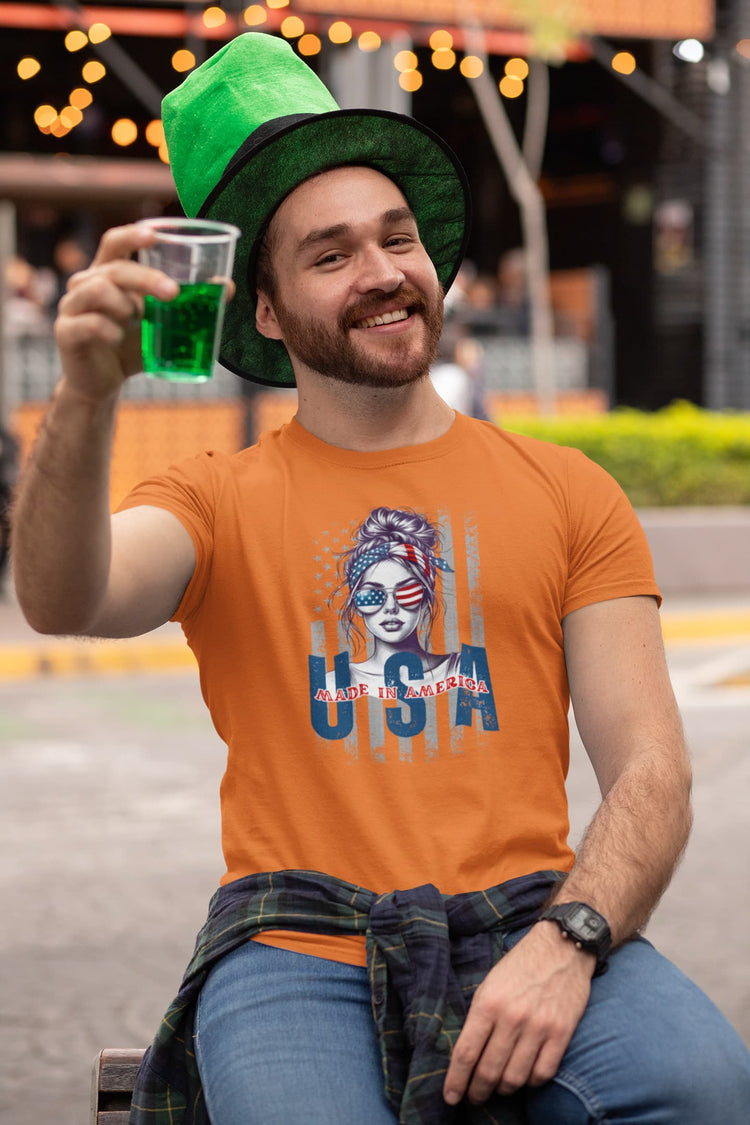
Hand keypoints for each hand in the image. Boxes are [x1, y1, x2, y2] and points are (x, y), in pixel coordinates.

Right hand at [54, 224, 178, 401]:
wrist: (104, 383)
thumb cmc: (132, 346)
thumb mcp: (161, 324)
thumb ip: (186, 305)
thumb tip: (226, 286)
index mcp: (108, 274)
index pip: (114, 242)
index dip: (132, 234)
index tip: (154, 235)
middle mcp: (86, 283)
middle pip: (115, 268)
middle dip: (146, 278)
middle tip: (173, 293)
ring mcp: (72, 306)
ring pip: (98, 290)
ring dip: (124, 305)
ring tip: (136, 320)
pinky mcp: (66, 331)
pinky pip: (88, 323)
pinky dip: (107, 330)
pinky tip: (117, 338)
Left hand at [443, 922, 593, 1105]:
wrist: (561, 946)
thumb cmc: (520, 965)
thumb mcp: (490, 983)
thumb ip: (479, 1016)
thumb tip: (467, 1053)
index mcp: (488, 1002)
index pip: (466, 1053)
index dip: (456, 1081)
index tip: (451, 1097)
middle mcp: (512, 1017)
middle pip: (489, 1071)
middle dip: (478, 1091)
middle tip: (475, 1096)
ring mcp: (538, 1027)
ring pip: (515, 1078)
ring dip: (503, 1089)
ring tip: (498, 1088)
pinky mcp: (561, 1033)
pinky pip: (543, 1073)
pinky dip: (531, 1082)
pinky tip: (525, 1077)